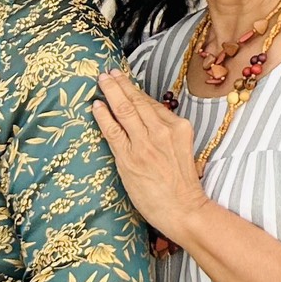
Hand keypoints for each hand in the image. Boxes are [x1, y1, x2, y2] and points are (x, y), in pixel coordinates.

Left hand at [91, 70, 212, 243]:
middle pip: (137, 102)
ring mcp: (145, 143)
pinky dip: (103, 117)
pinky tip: (96, 106)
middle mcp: (163, 131)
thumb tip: (148, 123)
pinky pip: (113, 131)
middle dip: (121, 84)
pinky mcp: (130, 158)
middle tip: (108, 72)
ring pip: (125, 110)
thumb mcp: (183, 151)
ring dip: (111, 92)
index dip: (136, 90)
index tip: (125, 79)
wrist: (183, 208)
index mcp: (179, 127)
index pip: (152, 104)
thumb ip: (167, 135)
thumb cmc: (182, 185)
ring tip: (101, 81)